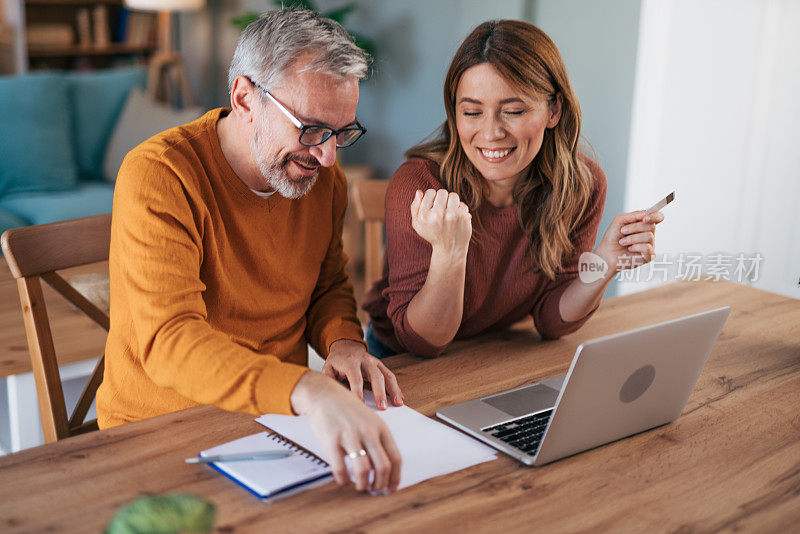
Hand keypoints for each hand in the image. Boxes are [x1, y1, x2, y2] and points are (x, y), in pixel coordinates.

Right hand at [290, 372, 402, 491]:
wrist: (324, 394)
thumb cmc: (347, 409)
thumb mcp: (370, 420)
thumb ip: (378, 441)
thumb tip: (384, 469)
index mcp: (381, 428)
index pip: (396, 458)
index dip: (395, 478)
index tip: (391, 488)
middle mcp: (368, 432)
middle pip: (383, 467)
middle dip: (380, 485)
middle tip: (374, 489)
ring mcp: (350, 436)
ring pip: (364, 471)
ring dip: (363, 485)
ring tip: (359, 486)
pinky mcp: (332, 440)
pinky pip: (340, 469)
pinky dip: (344, 480)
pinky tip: (343, 479)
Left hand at [322, 339, 403, 409]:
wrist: (346, 346)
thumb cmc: (337, 362)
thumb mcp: (328, 368)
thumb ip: (329, 381)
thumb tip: (333, 396)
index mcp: (350, 362)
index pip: (356, 378)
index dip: (358, 392)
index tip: (360, 405)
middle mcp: (365, 361)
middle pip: (375, 376)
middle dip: (379, 392)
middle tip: (382, 407)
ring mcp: (375, 363)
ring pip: (387, 375)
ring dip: (393, 389)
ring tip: (398, 403)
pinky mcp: (381, 366)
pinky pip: (390, 376)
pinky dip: (396, 387)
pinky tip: (400, 398)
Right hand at [410, 189, 471, 257]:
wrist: (450, 249)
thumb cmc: (432, 234)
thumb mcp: (417, 224)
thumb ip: (415, 207)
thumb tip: (419, 191)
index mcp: (424, 215)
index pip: (430, 192)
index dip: (432, 198)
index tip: (433, 207)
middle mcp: (437, 215)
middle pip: (442, 192)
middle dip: (442, 199)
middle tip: (442, 210)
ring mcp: (452, 216)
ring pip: (453, 196)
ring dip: (452, 202)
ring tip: (449, 212)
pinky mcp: (463, 218)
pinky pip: (462, 204)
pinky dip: (460, 210)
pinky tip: (457, 219)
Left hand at [595, 210, 664, 272]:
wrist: (606, 252)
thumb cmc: (612, 237)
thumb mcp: (619, 220)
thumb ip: (633, 215)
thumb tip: (646, 213)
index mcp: (644, 224)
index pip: (658, 217)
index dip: (655, 216)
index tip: (644, 218)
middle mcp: (649, 234)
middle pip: (652, 226)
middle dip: (635, 227)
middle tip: (622, 231)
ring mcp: (650, 245)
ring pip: (649, 236)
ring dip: (632, 238)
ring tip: (622, 242)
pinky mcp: (649, 256)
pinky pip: (647, 248)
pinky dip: (635, 247)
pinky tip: (629, 249)